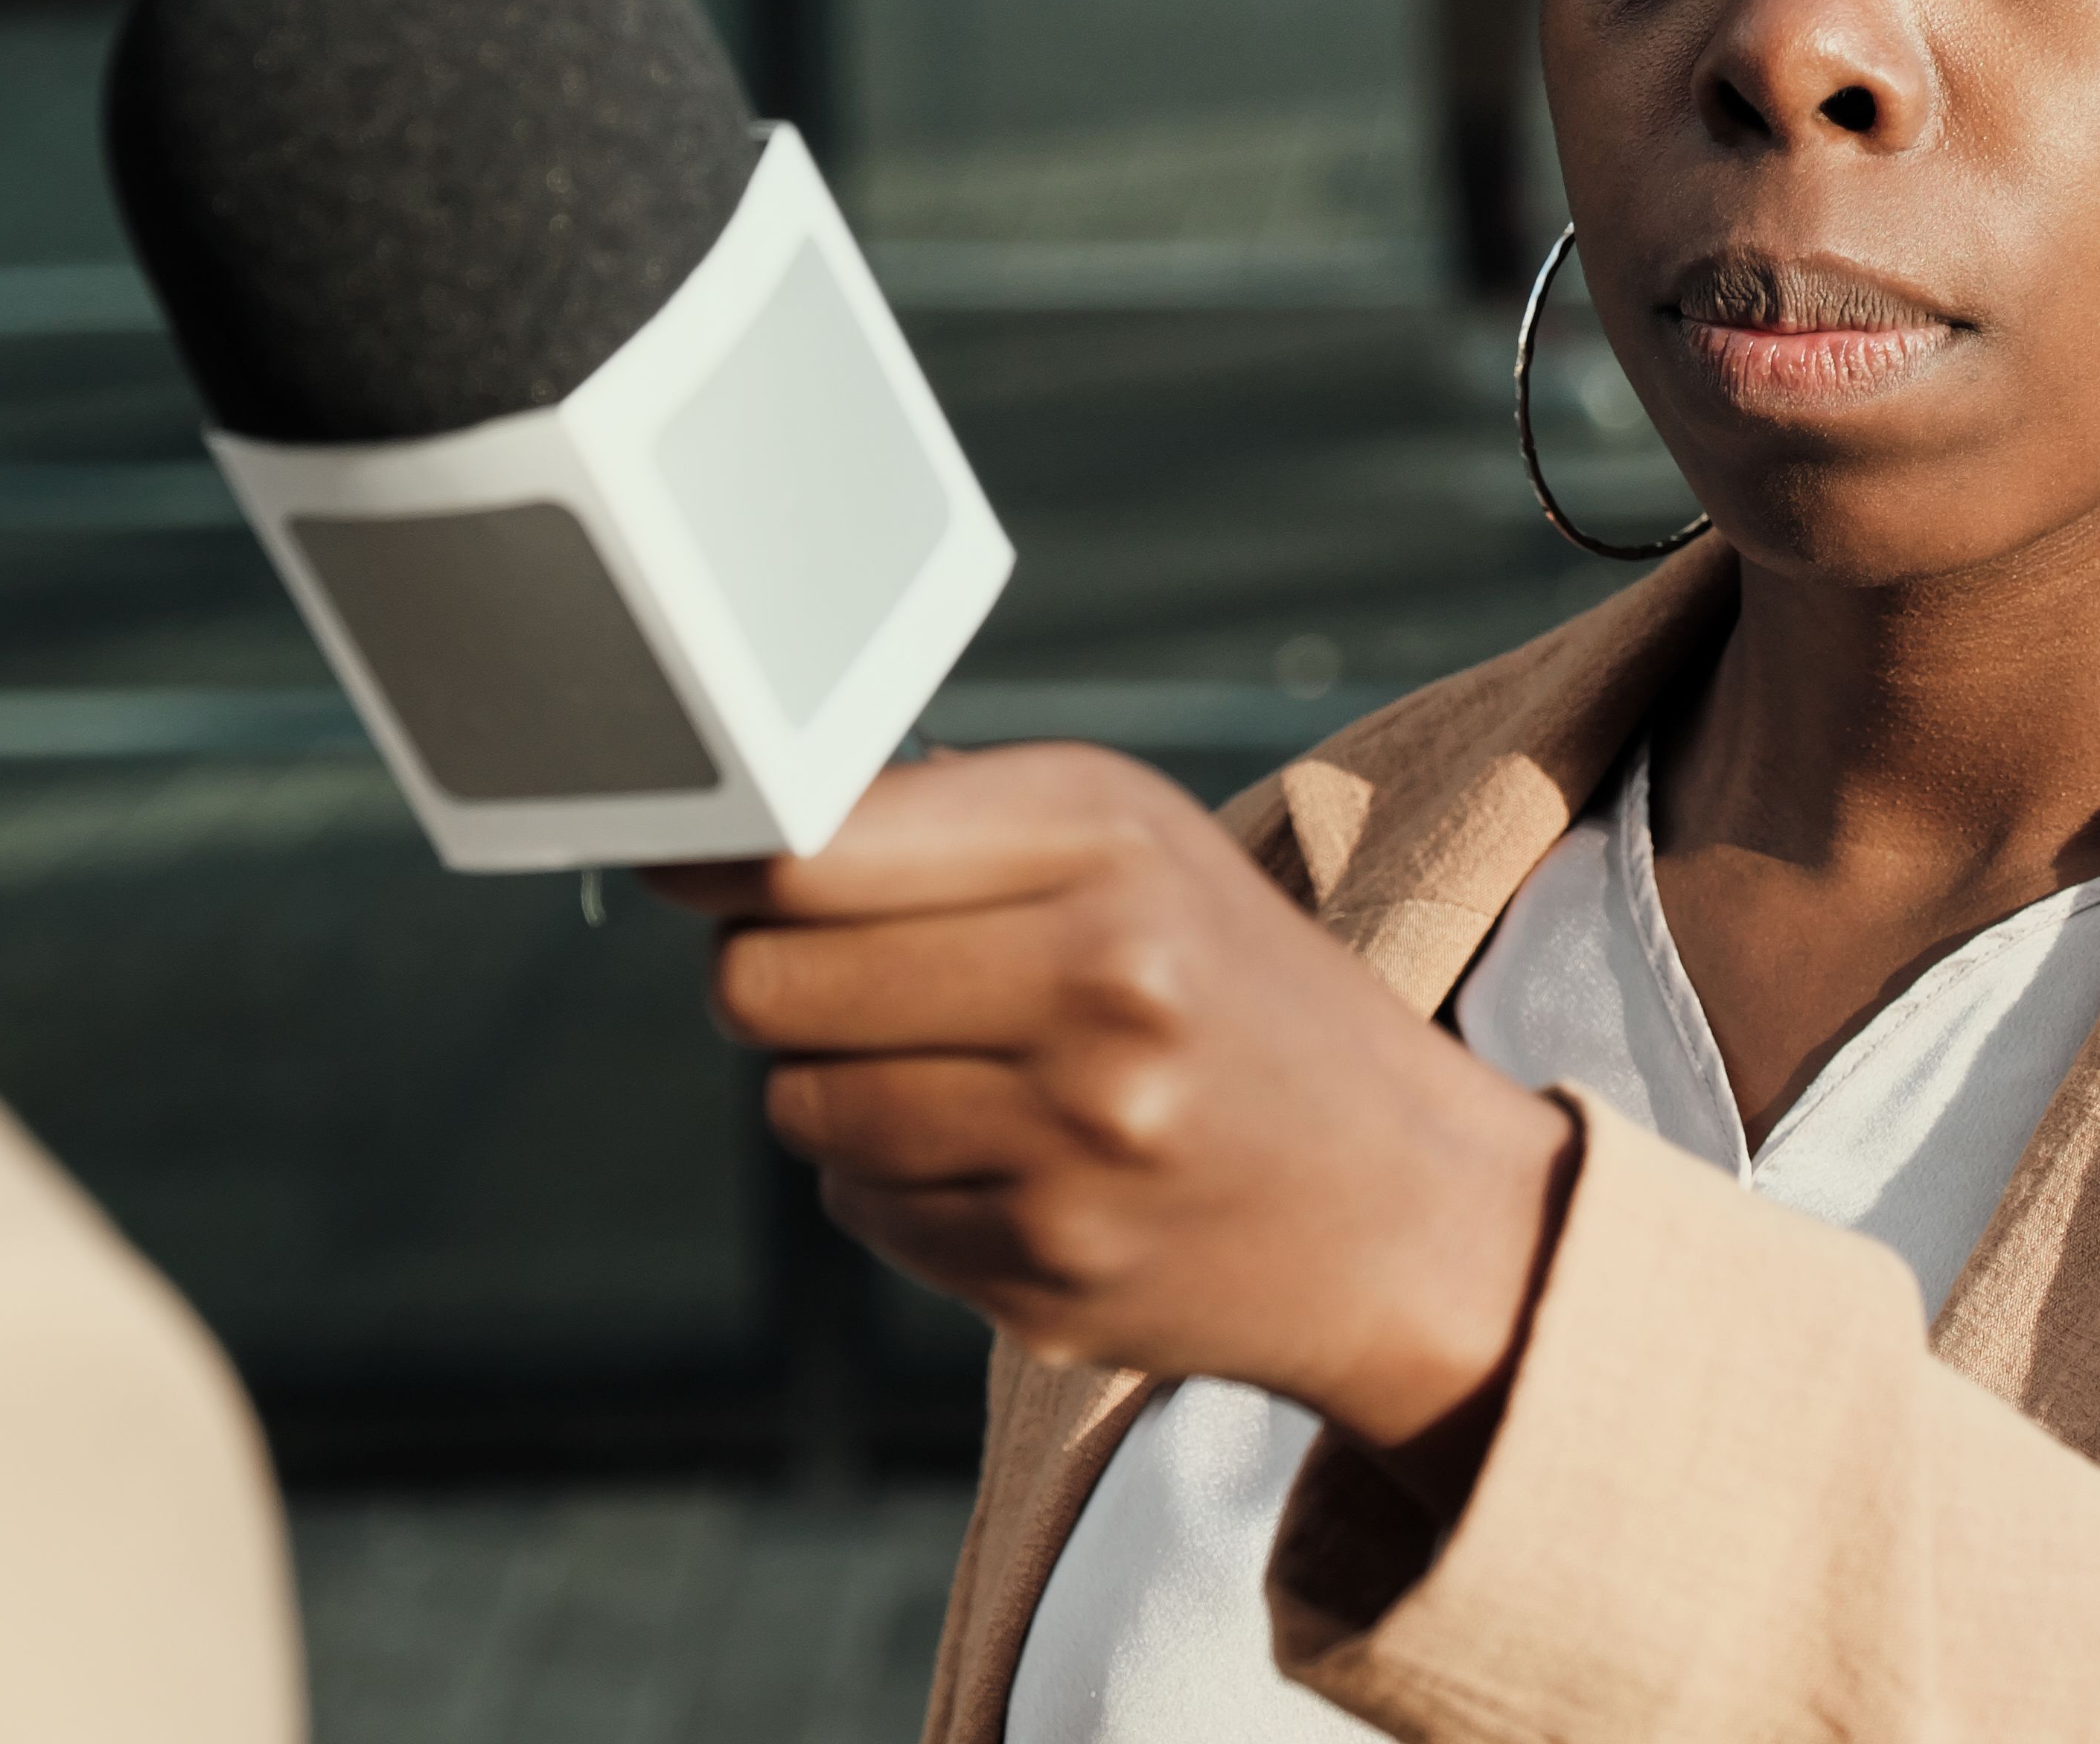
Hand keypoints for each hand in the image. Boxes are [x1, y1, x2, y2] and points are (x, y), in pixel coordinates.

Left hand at [647, 744, 1575, 1477]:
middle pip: (762, 984)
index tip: (695, 852)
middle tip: (836, 967)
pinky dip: (900, 1183)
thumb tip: (732, 831)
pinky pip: (862, 1210)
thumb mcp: (1134, 845)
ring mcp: (1073, 1150)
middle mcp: (1099, 989)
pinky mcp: (1047, 1279)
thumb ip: (940, 819)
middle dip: (771, 974)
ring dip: (838, 1083)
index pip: (808, 853)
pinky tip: (1010, 1158)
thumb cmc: (1234, 984)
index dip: (720, 853)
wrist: (1405, 1205)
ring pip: (801, 1104)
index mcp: (1111, 847)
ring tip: (960, 1066)